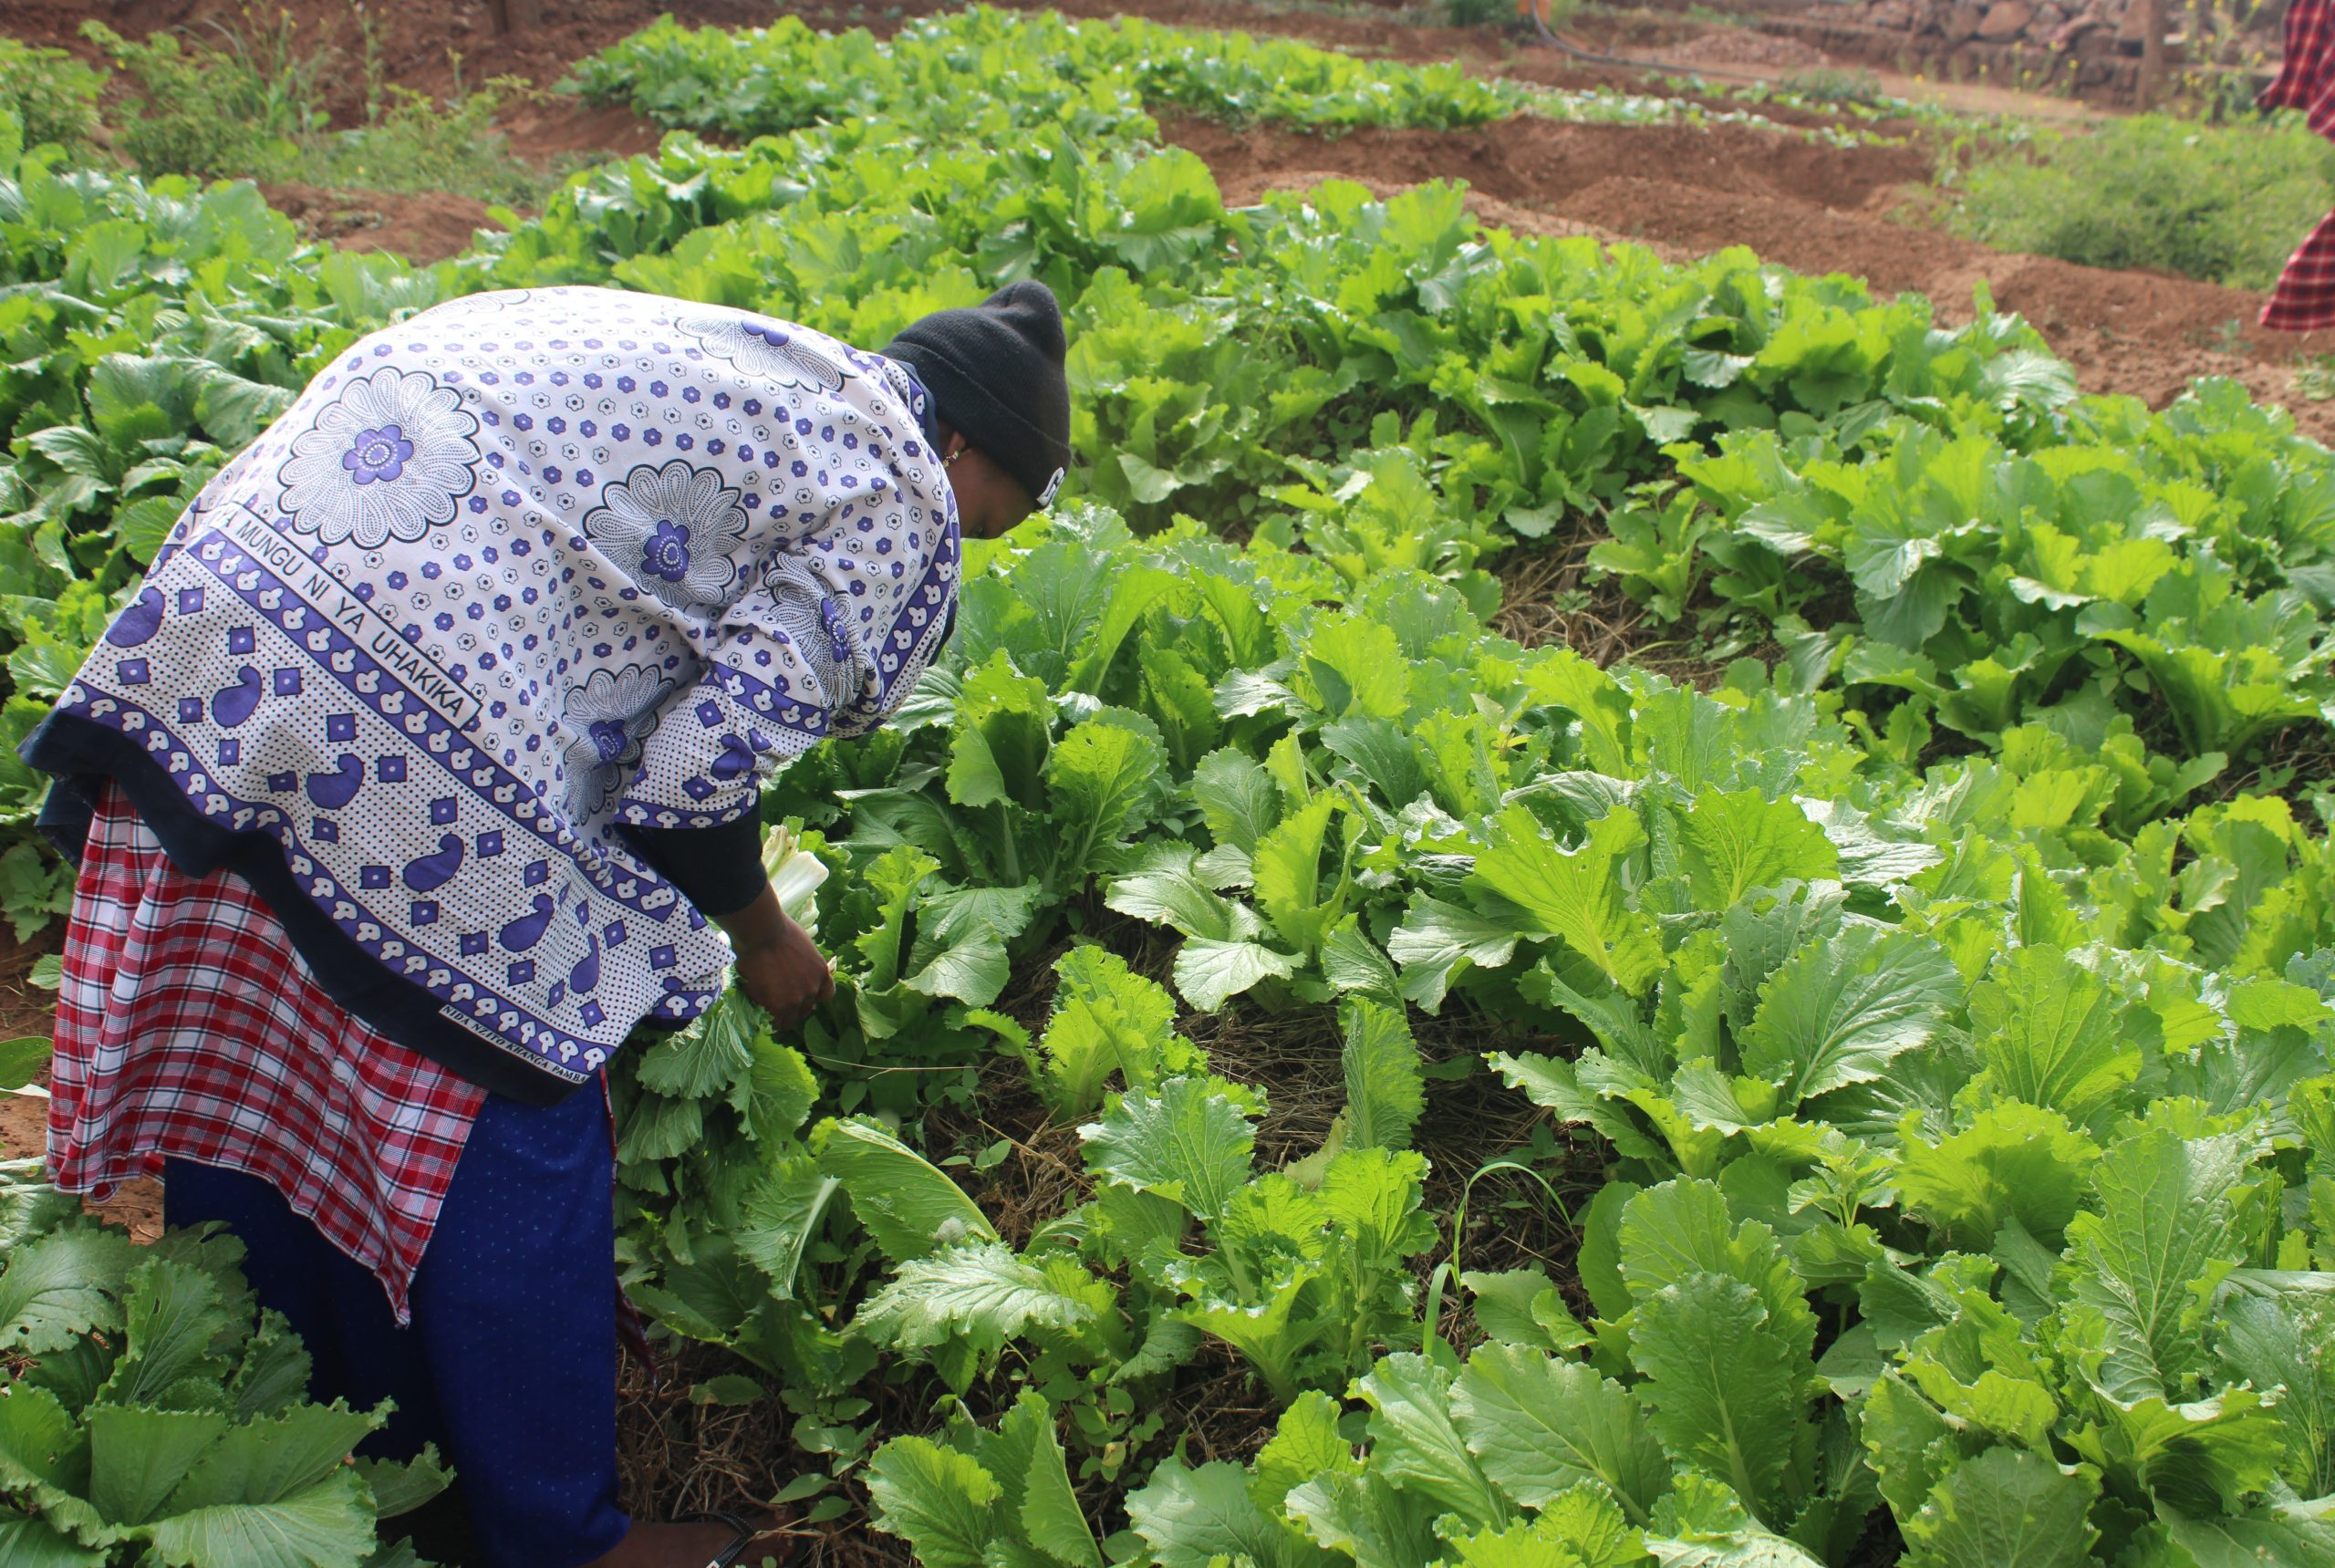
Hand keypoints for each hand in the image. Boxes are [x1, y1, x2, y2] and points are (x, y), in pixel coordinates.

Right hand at [713, 883, 834, 1031]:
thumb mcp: (804, 948)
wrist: (764, 934)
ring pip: (790, 1018)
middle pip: (806, 1009)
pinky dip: (770, 1015)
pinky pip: (776, 1018)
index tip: (804, 994)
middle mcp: (813, 989)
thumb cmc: (780, 932)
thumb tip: (794, 977)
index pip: (826, 994)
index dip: (814, 995)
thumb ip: (804, 967)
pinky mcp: (778, 1005)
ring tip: (772, 1014)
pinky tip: (763, 1012)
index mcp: (822, 972)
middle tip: (782, 1003)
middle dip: (795, 1007)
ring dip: (782, 1015)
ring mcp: (797, 999)